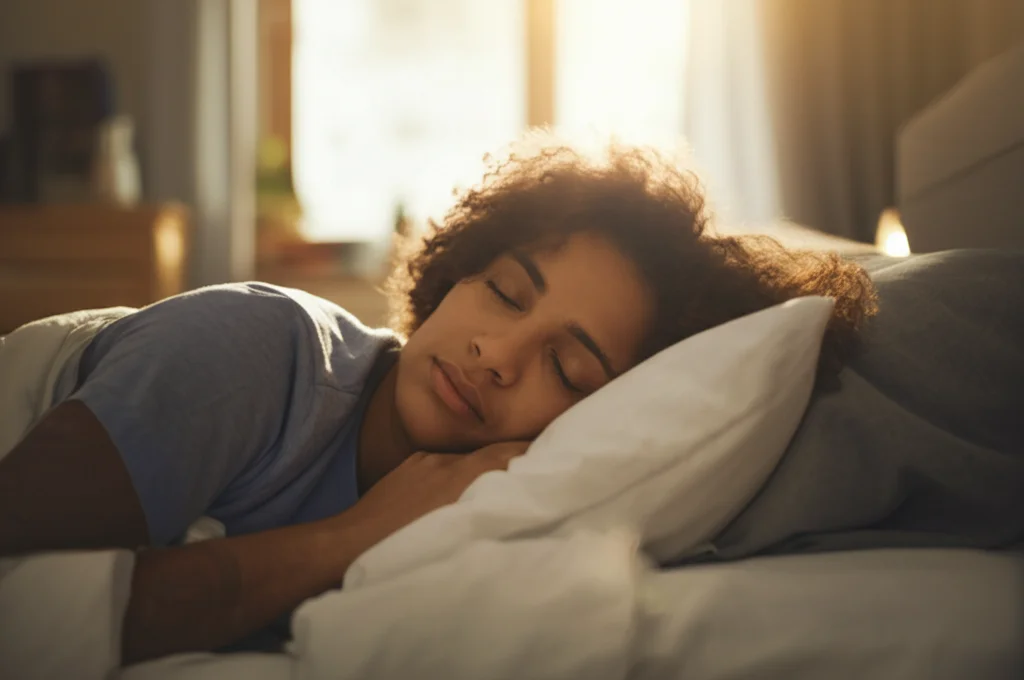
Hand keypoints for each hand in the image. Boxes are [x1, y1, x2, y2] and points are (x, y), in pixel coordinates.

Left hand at [342, 441, 529, 550]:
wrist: (346, 546)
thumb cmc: (400, 549)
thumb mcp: (454, 536)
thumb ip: (487, 514)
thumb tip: (513, 506)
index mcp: (462, 477)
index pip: (509, 453)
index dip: (534, 453)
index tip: (554, 459)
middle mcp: (446, 462)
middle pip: (493, 452)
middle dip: (516, 457)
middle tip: (539, 468)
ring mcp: (426, 461)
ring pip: (468, 460)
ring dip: (485, 469)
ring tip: (500, 484)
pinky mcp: (410, 466)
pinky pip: (444, 464)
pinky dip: (459, 473)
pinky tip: (458, 492)